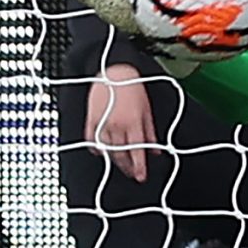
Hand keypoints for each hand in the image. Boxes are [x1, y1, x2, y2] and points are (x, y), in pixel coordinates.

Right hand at [87, 62, 157, 181]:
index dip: (139, 166)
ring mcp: (102, 124)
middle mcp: (116, 126)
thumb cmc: (133, 87)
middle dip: (128, 167)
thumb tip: (156, 150)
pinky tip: (104, 152)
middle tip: (132, 173)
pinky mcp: (90, 121)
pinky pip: (92, 141)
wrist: (113, 71)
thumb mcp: (147, 109)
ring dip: (115, 161)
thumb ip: (151, 132)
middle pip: (122, 154)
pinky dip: (98, 149)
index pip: (137, 151)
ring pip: (108, 151)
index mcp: (133, 123)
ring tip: (122, 165)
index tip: (141, 176)